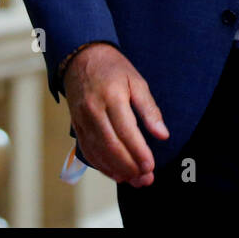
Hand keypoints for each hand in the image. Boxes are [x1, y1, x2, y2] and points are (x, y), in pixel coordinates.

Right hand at [63, 44, 168, 186]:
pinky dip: (101, 165)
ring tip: (134, 180)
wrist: (81, 57)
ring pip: (98, 151)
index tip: (150, 166)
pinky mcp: (76, 125)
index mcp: (111, 96)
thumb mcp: (136, 81)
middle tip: (145, 179)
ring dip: (116, 170)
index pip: (126, 131)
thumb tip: (162, 134)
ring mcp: (82, 118)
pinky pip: (87, 150)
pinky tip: (115, 174)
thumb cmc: (112, 69)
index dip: (138, 152)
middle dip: (129, 166)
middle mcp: (93, 109)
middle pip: (111, 145)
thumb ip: (149, 109)